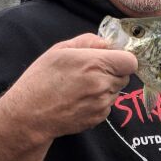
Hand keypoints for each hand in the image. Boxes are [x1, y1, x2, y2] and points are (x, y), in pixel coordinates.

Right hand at [0, 33, 137, 140]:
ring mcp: (102, 104)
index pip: (130, 61)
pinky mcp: (99, 118)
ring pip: (116, 91)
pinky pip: (108, 105)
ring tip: (81, 87)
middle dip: (113, 72)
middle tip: (90, 72)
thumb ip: (88, 41)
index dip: (122, 58)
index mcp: (95, 64)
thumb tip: (107, 43)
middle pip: (125, 76)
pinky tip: (79, 99)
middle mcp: (102, 85)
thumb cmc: (41, 79)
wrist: (29, 114)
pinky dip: (99, 101)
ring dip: (106, 87)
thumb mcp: (59, 50)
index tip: (111, 58)